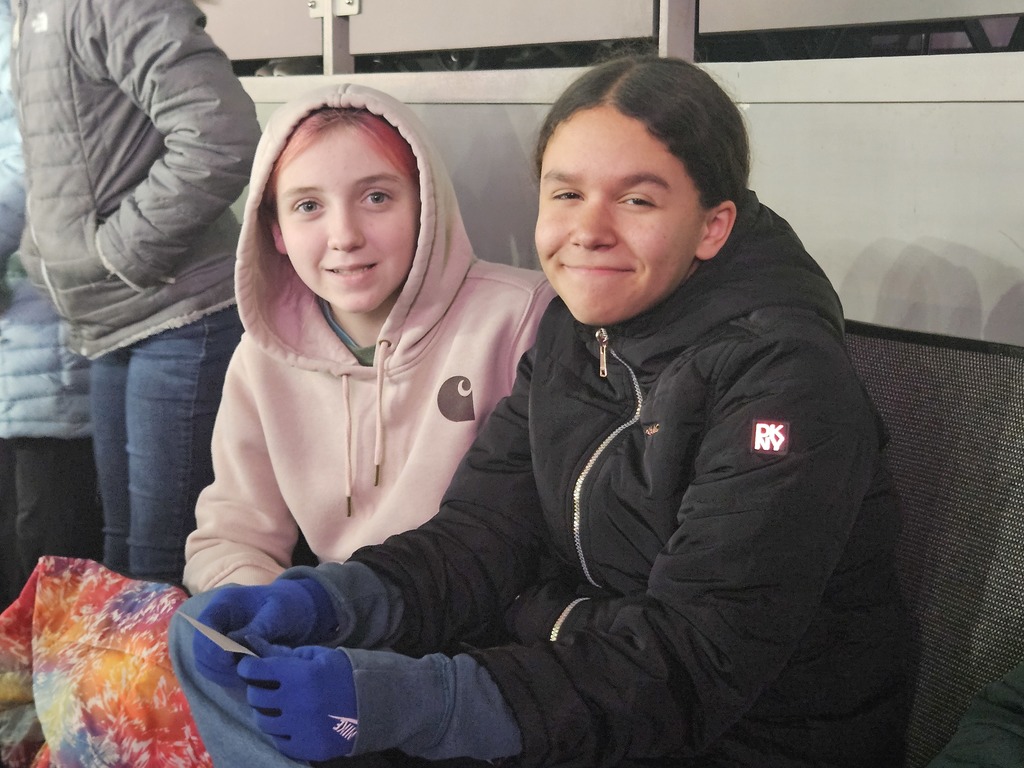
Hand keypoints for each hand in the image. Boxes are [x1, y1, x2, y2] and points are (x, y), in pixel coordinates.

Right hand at [192, 579, 335, 687]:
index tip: (230, 660)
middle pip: (201, 650)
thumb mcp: (279, 611)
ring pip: (207, 665)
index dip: (212, 646)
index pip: (204, 628)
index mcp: (224, 604)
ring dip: (223, 676)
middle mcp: (215, 623)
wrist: (298, 611)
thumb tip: (234, 645)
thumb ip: (258, 627)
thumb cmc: (289, 605)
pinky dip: (230, 680)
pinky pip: (218, 673)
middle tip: (242, 674)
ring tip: (248, 679)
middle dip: (218, 666)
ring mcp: (218, 640)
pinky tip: (249, 681)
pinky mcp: (225, 656)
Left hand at [238, 640, 357, 761]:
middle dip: (258, 691)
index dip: (248, 668)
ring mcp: (300, 729)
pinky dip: (282, 732)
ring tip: (282, 707)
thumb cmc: (344, 674)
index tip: (250, 668)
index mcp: (300, 675)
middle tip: (269, 689)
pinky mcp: (306, 748)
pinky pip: (279, 742)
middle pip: (255, 698)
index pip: (255, 671)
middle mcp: (296, 703)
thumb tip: (257, 649)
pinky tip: (295, 723)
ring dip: (268, 713)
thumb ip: (288, 655)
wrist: (376, 703)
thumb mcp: (319, 656)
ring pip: (263, 722)